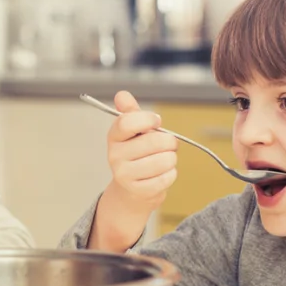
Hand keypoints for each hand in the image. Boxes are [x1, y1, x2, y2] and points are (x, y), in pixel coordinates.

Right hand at [87, 91, 177, 250]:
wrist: (131, 189)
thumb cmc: (136, 154)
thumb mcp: (132, 132)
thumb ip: (130, 112)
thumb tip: (122, 95)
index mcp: (114, 137)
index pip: (128, 121)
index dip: (148, 119)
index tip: (156, 122)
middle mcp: (115, 156)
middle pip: (155, 141)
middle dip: (169, 141)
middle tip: (167, 144)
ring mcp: (125, 175)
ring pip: (165, 160)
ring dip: (171, 159)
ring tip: (163, 160)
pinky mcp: (139, 191)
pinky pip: (168, 177)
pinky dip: (171, 174)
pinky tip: (162, 174)